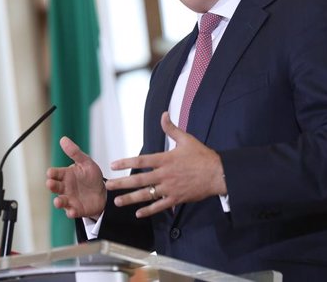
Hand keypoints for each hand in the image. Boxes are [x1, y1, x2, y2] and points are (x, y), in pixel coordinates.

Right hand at [46, 136, 106, 218]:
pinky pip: (71, 212)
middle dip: (51, 186)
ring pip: (60, 201)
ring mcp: (70, 199)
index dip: (52, 173)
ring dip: (58, 202)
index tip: (51, 172)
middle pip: (54, 187)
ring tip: (58, 201)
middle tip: (50, 184)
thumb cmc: (91, 176)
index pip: (55, 173)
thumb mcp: (86, 162)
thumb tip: (63, 139)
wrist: (104, 192)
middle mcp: (65, 188)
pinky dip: (71, 212)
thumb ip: (75, 152)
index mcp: (66, 175)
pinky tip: (72, 211)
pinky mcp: (77, 209)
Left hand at [105, 112, 226, 217]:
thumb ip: (171, 128)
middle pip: (139, 180)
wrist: (218, 174)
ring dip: (131, 199)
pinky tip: (138, 213)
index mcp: (166, 159)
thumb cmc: (202, 156)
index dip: (126, 162)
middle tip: (109, 186)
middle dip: (122, 183)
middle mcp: (165, 175)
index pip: (141, 160)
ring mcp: (170, 188)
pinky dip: (149, 210)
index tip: (113, 164)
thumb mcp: (186, 139)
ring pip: (147, 195)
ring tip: (117, 202)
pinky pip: (160, 206)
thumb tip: (163, 114)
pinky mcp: (176, 199)